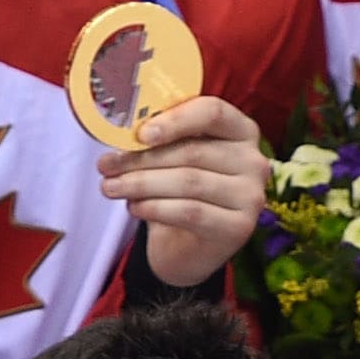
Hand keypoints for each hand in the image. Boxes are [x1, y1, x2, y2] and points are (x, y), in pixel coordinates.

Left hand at [101, 95, 271, 290]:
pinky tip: (134, 207)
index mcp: (241, 131)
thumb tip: (119, 133)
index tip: (140, 135)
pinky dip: (155, 208)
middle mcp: (254, 161)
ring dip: (141, 184)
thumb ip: (160, 140)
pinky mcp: (239, 227)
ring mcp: (251, 196)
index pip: (213, 112)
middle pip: (193, 151)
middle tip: (106, 165)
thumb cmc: (181, 192)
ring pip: (188, 182)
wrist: (190, 246)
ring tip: (110, 187)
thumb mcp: (174, 158)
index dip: (175, 120)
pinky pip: (190, 212)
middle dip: (142, 159)